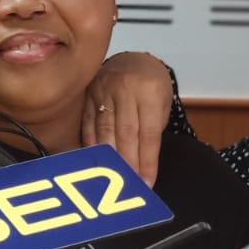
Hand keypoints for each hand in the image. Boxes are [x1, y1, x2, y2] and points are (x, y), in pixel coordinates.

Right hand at [82, 51, 171, 184]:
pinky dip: (91, 144)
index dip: (147, 160)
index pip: (148, 132)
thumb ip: (152, 131)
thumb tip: (143, 167)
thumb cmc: (152, 87)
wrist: (133, 61)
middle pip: (125, 133)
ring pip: (105, 130)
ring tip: (112, 179)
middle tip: (129, 186)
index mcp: (149, 91)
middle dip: (128, 163)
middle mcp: (125, 88)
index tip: (146, 182)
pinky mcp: (87, 94)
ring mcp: (103, 89)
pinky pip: (88, 123)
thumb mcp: (161, 104)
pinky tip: (95, 161)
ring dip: (109, 158)